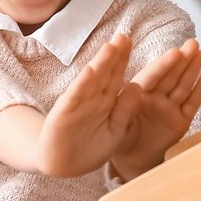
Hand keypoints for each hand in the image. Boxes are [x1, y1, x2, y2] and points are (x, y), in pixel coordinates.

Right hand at [30, 33, 140, 177]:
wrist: (62, 165)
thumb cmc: (90, 148)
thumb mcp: (115, 131)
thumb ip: (126, 110)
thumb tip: (138, 87)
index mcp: (107, 101)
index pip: (117, 76)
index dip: (124, 59)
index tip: (132, 42)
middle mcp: (93, 98)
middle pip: (106, 73)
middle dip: (115, 55)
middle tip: (124, 36)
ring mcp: (78, 104)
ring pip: (92, 81)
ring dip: (100, 64)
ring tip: (110, 47)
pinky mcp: (64, 114)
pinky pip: (75, 98)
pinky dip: (82, 85)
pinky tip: (89, 72)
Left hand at [110, 39, 200, 181]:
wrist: (131, 159)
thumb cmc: (120, 139)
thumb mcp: (117, 124)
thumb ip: (124, 108)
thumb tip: (132, 89)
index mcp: (138, 95)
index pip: (153, 76)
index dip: (164, 64)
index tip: (175, 52)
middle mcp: (156, 98)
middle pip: (171, 76)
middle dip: (182, 59)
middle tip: (192, 44)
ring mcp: (169, 108)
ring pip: (182, 85)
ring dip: (192, 69)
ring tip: (200, 53)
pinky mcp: (181, 121)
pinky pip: (191, 104)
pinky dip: (199, 91)